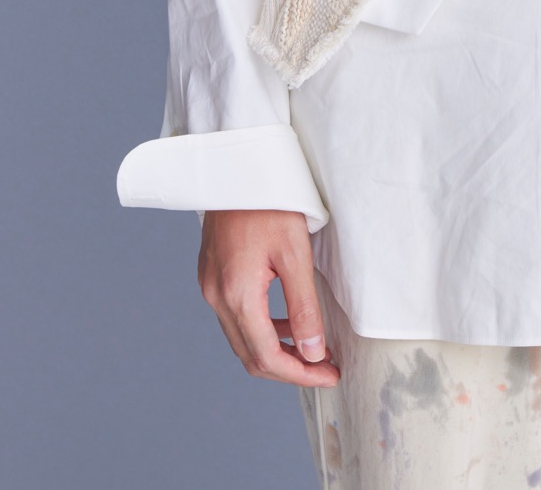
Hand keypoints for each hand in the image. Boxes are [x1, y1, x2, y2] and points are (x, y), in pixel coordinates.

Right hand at [198, 209, 339, 385]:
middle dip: (290, 369)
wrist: (236, 166)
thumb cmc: (269, 202)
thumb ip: (303, 307)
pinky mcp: (211, 277)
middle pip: (251, 356)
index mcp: (236, 295)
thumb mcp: (295, 253)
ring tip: (312, 350)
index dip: (300, 374)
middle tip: (325, 368)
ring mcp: (209, 288)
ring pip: (242, 340)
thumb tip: (313, 353)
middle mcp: (216, 298)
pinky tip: (286, 322)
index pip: (267, 356)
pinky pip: (235, 319)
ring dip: (275, 351)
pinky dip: (262, 329)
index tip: (330, 375)